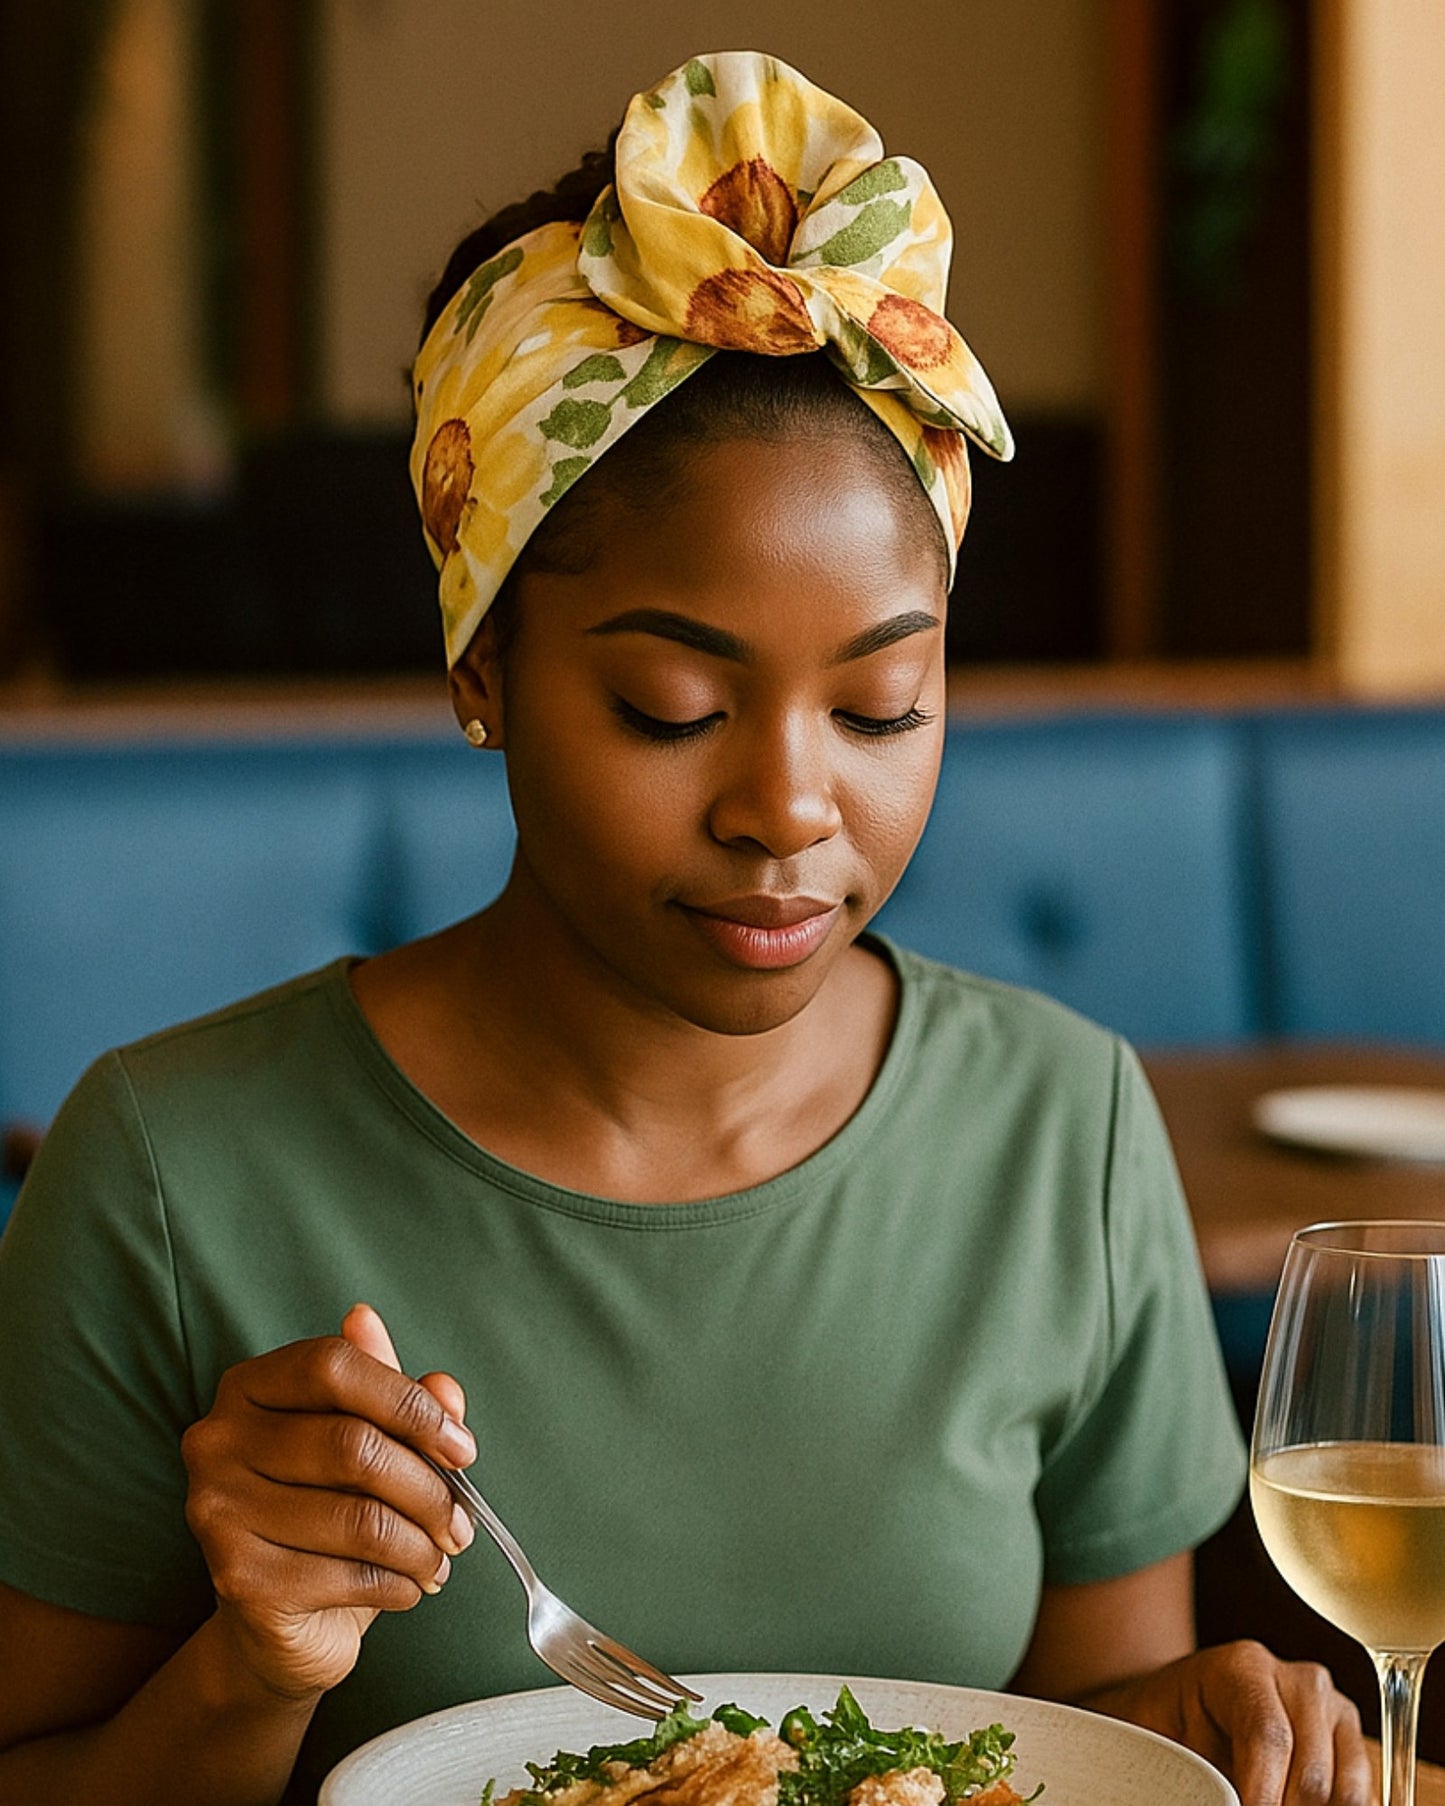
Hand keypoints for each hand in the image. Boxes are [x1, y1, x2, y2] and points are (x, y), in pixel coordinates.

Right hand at [180, 1303, 475, 1701]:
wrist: (278, 1620)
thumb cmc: (330, 1509)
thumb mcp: (372, 1444)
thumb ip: (406, 1404)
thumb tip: (445, 1387)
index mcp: (248, 1386)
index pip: (333, 1365)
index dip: (409, 1403)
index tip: (462, 1449)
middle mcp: (217, 1440)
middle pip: (354, 1445)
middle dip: (428, 1491)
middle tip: (460, 1525)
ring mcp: (218, 1510)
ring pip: (360, 1519)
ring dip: (420, 1547)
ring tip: (439, 1560)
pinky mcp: (237, 1579)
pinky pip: (347, 1576)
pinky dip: (397, 1584)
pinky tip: (407, 1588)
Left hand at [1089, 1640, 1373, 1804]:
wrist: (1192, 1705)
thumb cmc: (1178, 1724)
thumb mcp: (1173, 1739)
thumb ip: (1200, 1774)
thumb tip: (1225, 1802)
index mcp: (1245, 1667)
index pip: (1267, 1735)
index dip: (1262, 1792)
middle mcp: (1300, 1681)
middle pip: (1311, 1773)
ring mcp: (1336, 1709)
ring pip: (1347, 1792)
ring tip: (1273, 1805)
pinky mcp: (1356, 1743)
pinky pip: (1365, 1798)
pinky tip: (1300, 1805)